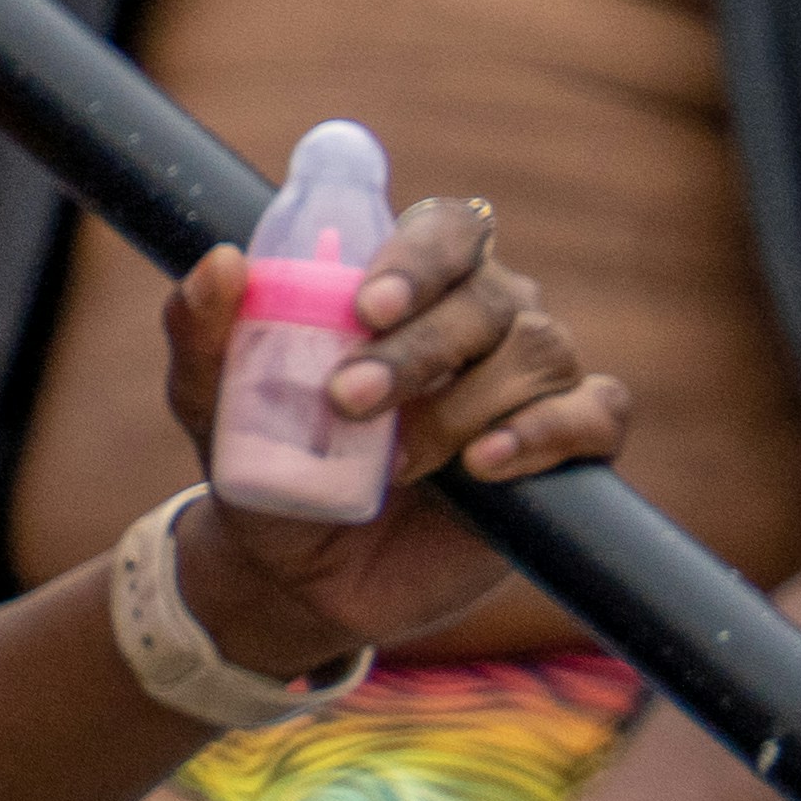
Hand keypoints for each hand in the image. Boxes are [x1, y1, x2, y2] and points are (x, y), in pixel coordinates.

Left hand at [149, 188, 635, 678]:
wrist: (301, 571)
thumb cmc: (267, 462)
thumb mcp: (212, 401)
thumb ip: (203, 331)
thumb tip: (222, 262)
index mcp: (410, 283)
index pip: (445, 229)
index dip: (416, 258)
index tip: (364, 306)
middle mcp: (483, 315)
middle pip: (489, 297)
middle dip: (418, 348)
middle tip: (350, 399)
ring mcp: (531, 379)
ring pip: (538, 351)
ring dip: (464, 402)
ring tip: (398, 459)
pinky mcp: (568, 449)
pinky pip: (596, 413)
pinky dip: (549, 432)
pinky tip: (484, 464)